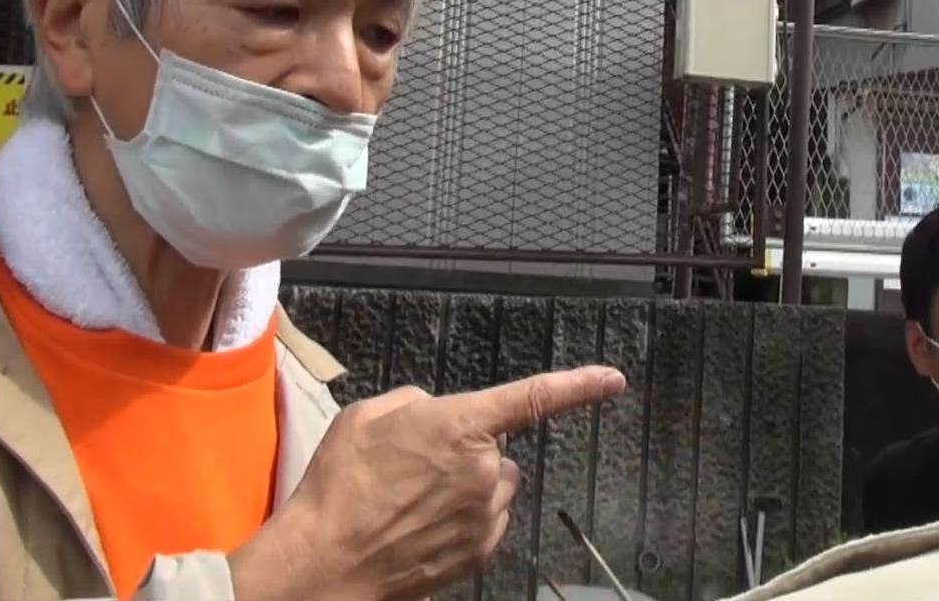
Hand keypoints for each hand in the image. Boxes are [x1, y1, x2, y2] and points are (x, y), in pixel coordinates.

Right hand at [231, 365, 626, 600]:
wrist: (326, 560)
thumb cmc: (340, 486)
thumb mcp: (367, 416)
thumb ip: (415, 404)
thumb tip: (435, 414)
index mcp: (462, 425)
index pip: (534, 398)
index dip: (579, 386)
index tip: (612, 379)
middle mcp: (484, 471)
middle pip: (496, 450)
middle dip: (467, 452)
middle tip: (415, 466)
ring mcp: (484, 516)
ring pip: (494, 488)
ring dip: (469, 488)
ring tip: (413, 500)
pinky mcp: (477, 553)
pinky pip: (485, 524)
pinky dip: (462, 521)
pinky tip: (420, 526)